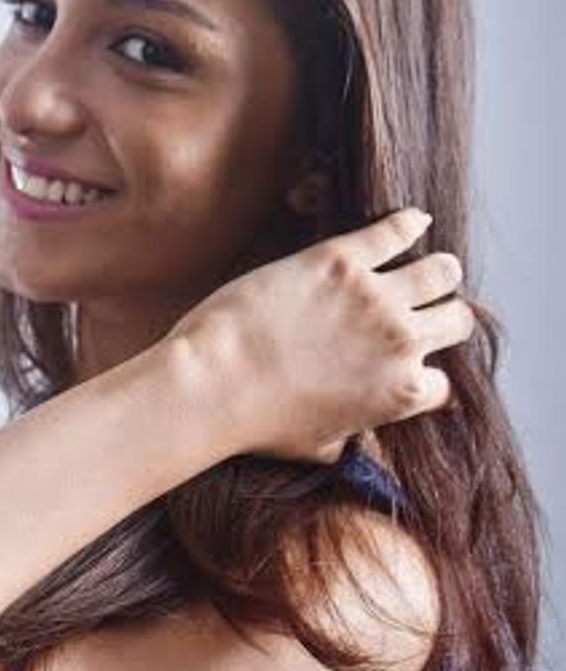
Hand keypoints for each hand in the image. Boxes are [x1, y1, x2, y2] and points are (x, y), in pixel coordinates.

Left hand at [163, 207, 475, 464]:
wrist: (215, 385)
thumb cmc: (257, 423)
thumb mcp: (318, 448)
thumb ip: (350, 440)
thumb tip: (355, 440)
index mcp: (400, 395)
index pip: (442, 383)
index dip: (424, 373)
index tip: (410, 364)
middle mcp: (401, 345)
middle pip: (457, 321)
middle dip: (444, 317)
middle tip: (426, 309)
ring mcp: (375, 298)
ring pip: (442, 272)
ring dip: (437, 271)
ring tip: (426, 267)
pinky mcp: (343, 260)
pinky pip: (397, 229)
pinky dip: (409, 223)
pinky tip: (411, 221)